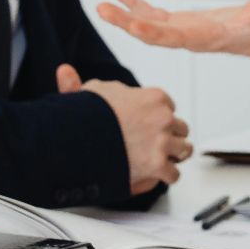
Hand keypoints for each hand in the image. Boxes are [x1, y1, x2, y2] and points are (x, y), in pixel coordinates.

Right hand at [58, 64, 188, 191]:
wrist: (80, 140)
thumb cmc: (85, 117)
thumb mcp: (88, 93)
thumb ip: (88, 85)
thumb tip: (65, 71)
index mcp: (154, 98)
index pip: (169, 106)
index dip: (158, 115)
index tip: (149, 122)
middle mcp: (162, 118)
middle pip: (180, 128)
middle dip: (170, 135)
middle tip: (157, 143)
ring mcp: (161, 143)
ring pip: (183, 150)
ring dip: (173, 155)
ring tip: (162, 159)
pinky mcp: (157, 166)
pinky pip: (174, 173)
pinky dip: (166, 176)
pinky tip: (157, 175)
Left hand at [97, 0, 249, 71]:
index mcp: (209, 38)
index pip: (176, 38)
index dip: (154, 32)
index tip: (132, 25)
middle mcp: (191, 39)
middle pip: (153, 33)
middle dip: (126, 23)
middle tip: (102, 9)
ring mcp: (185, 32)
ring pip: (149, 25)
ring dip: (124, 15)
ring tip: (102, 3)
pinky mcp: (184, 24)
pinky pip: (154, 15)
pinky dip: (136, 5)